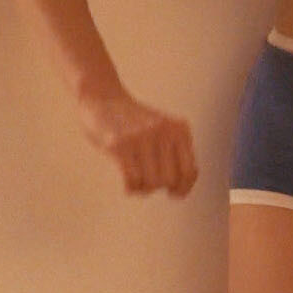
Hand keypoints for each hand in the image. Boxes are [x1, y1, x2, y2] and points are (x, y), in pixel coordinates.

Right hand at [77, 91, 197, 197]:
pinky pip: (132, 180)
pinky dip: (131, 189)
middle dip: (159, 188)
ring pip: (152, 183)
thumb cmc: (134, 123)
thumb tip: (181, 191)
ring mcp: (141, 137)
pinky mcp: (119, 144)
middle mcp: (163, 131)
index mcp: (179, 129)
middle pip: (169, 180)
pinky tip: (128, 185)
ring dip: (143, 190)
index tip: (173, 194)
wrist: (103, 98)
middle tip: (148, 183)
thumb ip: (176, 154)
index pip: (190, 171)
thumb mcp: (164, 130)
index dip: (183, 188)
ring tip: (137, 183)